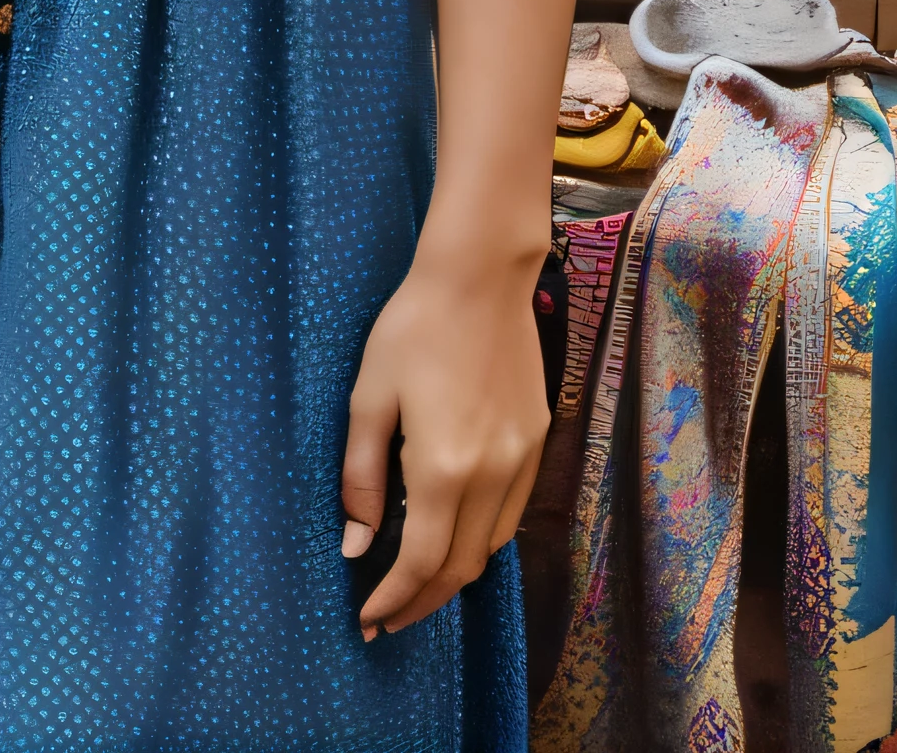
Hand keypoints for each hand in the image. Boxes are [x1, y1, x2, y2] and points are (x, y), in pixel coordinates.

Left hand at [340, 239, 547, 638]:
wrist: (481, 277)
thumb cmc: (413, 328)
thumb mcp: (369, 397)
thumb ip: (360, 476)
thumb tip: (356, 545)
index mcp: (444, 468)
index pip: (422, 562)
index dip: (394, 598)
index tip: (368, 619)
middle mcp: (493, 475)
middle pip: (461, 568)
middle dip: (423, 601)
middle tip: (388, 617)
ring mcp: (523, 460)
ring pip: (491, 546)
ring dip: (454, 574)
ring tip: (417, 582)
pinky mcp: (540, 440)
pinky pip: (511, 512)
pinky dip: (482, 537)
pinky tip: (455, 530)